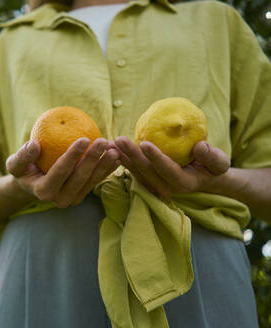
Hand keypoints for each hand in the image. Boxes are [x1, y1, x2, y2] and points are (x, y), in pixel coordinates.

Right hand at [6, 137, 120, 207]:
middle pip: (79, 177)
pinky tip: (118, 156)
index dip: (73, 155)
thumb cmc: (22, 169)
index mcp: (43, 192)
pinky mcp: (81, 195)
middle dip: (93, 159)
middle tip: (103, 141)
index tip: (84, 138)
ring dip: (104, 165)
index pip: (60, 171)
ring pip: (91, 181)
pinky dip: (107, 169)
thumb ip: (22, 155)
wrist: (31, 183)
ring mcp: (72, 199)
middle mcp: (59, 199)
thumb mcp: (14, 163)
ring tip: (115, 148)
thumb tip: (34, 144)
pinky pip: (96, 181)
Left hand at [114, 136, 229, 196]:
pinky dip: (122, 159)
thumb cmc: (212, 166)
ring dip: (122, 157)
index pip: (167, 170)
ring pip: (135, 171)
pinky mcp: (146, 181)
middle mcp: (165, 188)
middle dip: (132, 155)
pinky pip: (132, 170)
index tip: (144, 142)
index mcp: (183, 183)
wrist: (202, 176)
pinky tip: (111, 148)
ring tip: (111, 143)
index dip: (155, 157)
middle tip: (120, 139)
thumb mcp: (219, 162)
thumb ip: (212, 156)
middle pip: (146, 171)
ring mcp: (154, 186)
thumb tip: (200, 146)